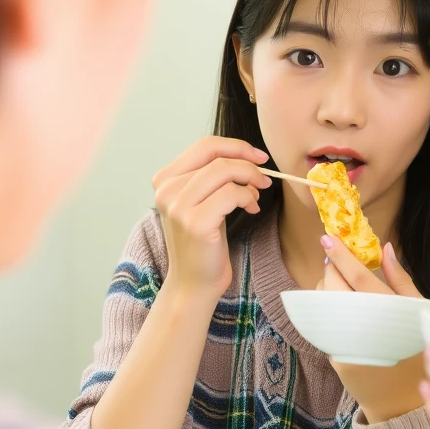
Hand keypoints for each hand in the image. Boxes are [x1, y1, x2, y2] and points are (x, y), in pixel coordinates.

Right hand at [152, 137, 271, 306]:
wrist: (194, 283)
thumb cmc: (204, 242)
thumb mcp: (203, 201)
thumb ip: (214, 177)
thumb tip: (249, 155)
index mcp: (165, 180)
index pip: (204, 146)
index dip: (236, 146)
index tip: (259, 157)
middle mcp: (167, 190)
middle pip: (216, 156)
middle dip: (247, 162)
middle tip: (264, 177)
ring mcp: (178, 206)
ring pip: (225, 171)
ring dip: (250, 180)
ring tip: (255, 197)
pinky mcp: (195, 222)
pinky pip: (232, 193)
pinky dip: (247, 197)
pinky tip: (251, 208)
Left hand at [319, 235, 425, 422]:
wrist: (404, 401)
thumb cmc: (420, 351)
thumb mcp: (419, 311)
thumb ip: (401, 279)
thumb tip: (385, 248)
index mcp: (386, 313)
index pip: (358, 278)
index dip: (342, 255)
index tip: (328, 237)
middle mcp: (361, 327)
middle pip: (334, 286)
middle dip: (331, 267)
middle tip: (336, 256)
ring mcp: (344, 343)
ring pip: (323, 302)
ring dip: (328, 286)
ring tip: (342, 282)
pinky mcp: (333, 356)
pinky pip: (324, 321)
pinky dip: (329, 307)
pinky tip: (340, 304)